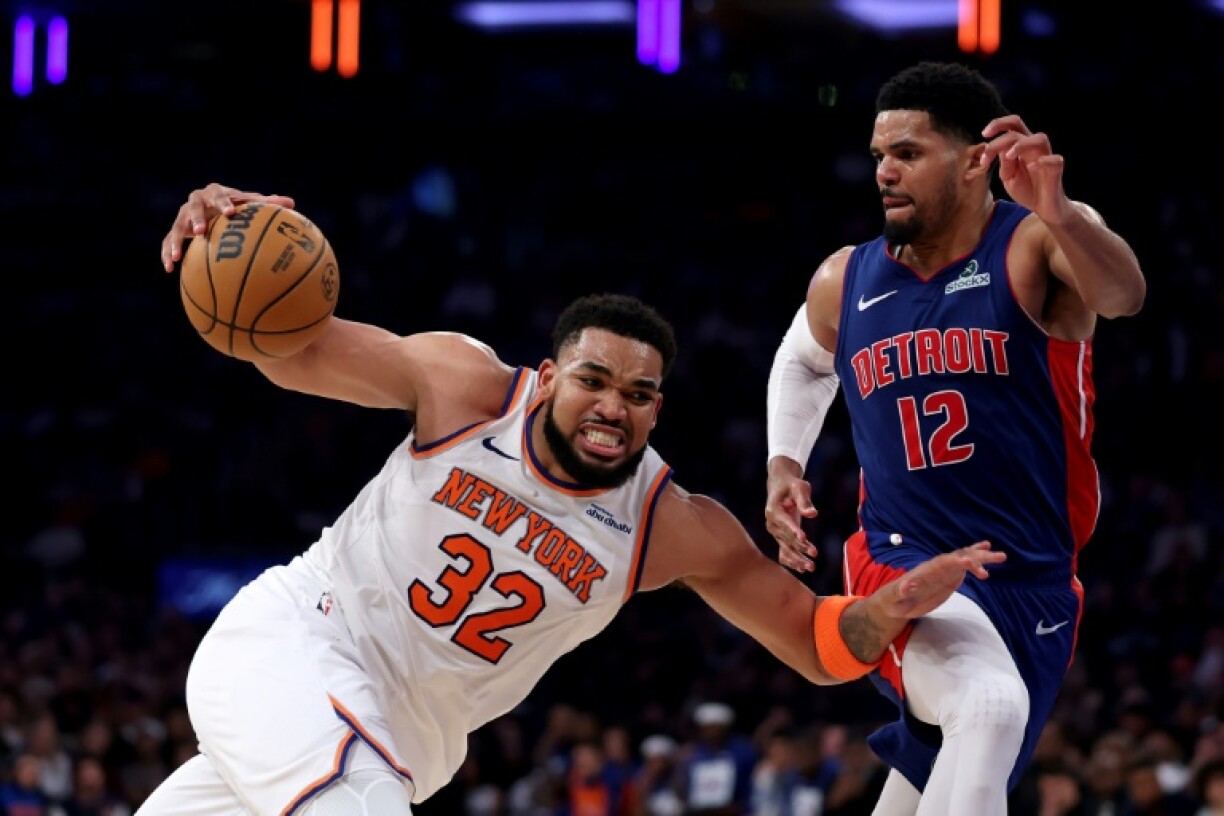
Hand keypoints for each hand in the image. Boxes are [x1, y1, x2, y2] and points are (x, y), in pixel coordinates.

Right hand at [161, 183, 295, 271]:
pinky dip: (166, 253)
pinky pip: (167, 241)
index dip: (223, 203)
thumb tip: (292, 203)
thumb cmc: (236, 204)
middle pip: (193, 208)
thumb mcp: (249, 203)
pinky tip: (168, 269)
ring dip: (176, 241)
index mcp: (215, 192)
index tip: (229, 213)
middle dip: (196, 219)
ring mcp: (183, 215)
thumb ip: (268, 203)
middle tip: (201, 231)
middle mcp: (195, 201)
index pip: (219, 195)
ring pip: (176, 226)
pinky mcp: (176, 229)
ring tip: (176, 256)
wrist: (210, 204)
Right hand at [764, 457, 818, 571]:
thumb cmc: (791, 484)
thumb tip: (813, 514)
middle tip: (814, 554)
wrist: (780, 485)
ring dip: (797, 559)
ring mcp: (775, 531)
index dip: (794, 531)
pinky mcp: (780, 536)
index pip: (785, 523)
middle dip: (800, 547)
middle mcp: (771, 523)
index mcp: (773, 510)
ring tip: (811, 567)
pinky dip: (791, 560)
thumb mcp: (799, 487)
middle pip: (787, 538)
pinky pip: (784, 551)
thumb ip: (804, 501)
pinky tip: (802, 569)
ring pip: (785, 548)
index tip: (804, 539)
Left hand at [883, 541, 1004, 619]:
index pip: (943, 563)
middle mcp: (937, 567)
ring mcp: (944, 571)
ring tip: (1002, 556)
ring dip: (982, 557)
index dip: (956, 561)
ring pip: (965, 559)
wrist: (896, 602)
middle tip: (997, 557)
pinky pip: (965, 566)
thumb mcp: (894, 598)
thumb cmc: (893, 600)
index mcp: (925, 571)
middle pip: (958, 558)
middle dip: (976, 556)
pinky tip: (988, 555)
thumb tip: (906, 586)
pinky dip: (977, 561)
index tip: (970, 562)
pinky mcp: (949, 578)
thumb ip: (900, 591)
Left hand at [980, 115, 1073, 224]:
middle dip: (1001, 129)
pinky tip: (1031, 168)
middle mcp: (1033, 147)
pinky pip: (1054, 159)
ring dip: (1021, 145)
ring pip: (1039, 139)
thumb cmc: (1026, 189)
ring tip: (1008, 156)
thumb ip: (1005, 163)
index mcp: (1020, 146)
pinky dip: (1042, 162)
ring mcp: (1046, 156)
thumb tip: (999, 149)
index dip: (997, 125)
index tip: (983, 134)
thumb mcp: (1008, 176)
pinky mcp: (1056, 169)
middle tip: (986, 141)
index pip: (1011, 126)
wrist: (1042, 207)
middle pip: (1019, 127)